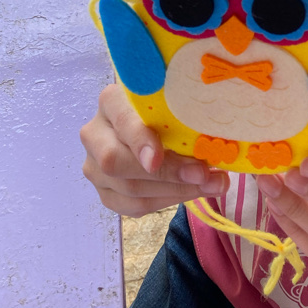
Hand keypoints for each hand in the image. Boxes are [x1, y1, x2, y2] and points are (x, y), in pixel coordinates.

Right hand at [80, 82, 229, 217]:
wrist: (150, 124)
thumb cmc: (166, 108)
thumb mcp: (172, 102)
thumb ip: (183, 116)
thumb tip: (213, 147)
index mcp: (111, 101)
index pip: (120, 120)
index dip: (138, 140)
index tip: (157, 158)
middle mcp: (95, 133)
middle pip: (116, 162)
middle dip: (165, 172)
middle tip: (203, 174)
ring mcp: (94, 165)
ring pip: (128, 189)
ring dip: (174, 190)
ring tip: (211, 184)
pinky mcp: (106, 192)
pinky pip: (133, 206)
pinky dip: (167, 201)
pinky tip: (192, 191)